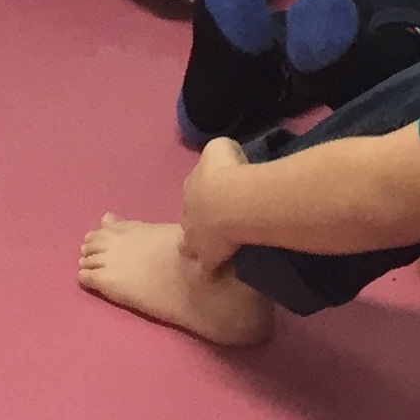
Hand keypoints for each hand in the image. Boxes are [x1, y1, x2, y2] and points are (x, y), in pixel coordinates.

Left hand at [176, 137, 248, 269]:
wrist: (231, 200)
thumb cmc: (227, 170)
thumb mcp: (220, 148)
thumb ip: (217, 154)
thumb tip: (223, 158)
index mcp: (191, 186)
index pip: (194, 190)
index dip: (204, 194)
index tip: (217, 196)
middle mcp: (188, 213)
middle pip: (189, 220)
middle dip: (198, 221)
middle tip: (215, 223)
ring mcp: (196, 238)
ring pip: (190, 246)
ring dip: (200, 246)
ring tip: (214, 249)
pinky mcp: (209, 258)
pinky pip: (208, 268)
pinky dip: (212, 269)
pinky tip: (221, 271)